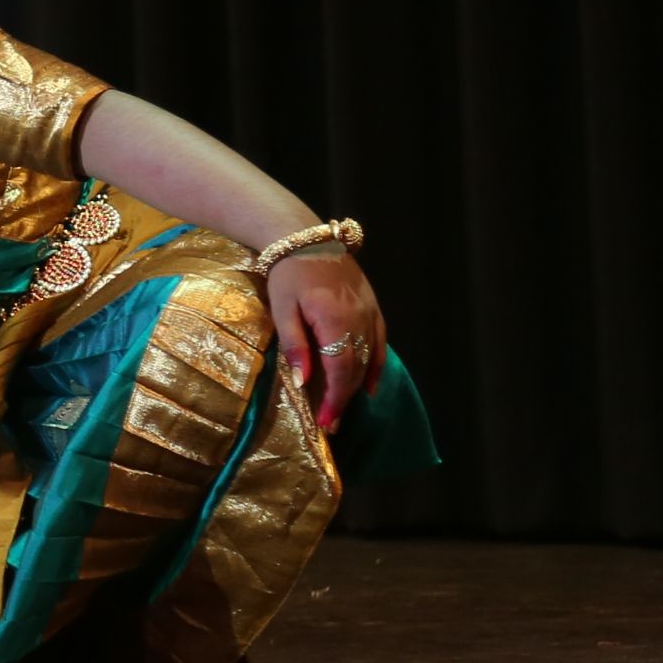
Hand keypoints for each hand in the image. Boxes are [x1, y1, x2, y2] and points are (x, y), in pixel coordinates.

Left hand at [267, 249, 387, 431]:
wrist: (305, 238)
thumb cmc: (287, 274)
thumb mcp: (283, 310)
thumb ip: (295, 346)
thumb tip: (303, 383)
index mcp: (337, 322)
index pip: (340, 371)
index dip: (334, 399)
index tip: (324, 422)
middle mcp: (360, 320)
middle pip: (356, 369)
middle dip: (343, 400)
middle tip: (330, 424)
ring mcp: (370, 313)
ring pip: (369, 358)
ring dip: (356, 387)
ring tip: (341, 410)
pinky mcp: (372, 307)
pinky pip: (379, 342)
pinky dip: (375, 366)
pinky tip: (369, 386)